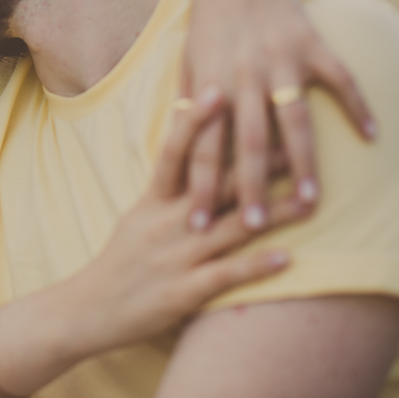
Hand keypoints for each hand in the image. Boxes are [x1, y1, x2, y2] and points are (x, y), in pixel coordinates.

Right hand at [67, 88, 304, 353]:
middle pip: (215, 184)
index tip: (217, 88)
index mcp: (152, 201)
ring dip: (272, 213)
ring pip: (230, 228)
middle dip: (257, 161)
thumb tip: (191, 153)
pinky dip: (257, 266)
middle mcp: (165, 223)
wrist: (88, 310)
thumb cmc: (120, 261)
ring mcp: (175, 257)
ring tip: (310, 200)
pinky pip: (225, 275)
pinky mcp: (182, 292)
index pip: (174, 151)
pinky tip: (288, 259)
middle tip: (295, 138)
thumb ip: (167, 189)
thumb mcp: (137, 216)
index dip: (194, 120)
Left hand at [183, 0, 375, 231]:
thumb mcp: (190, 61)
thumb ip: (189, 104)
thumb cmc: (209, 22)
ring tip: (310, 203)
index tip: (198, 226)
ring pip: (293, 119)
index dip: (199, 186)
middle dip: (249, 186)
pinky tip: (372, 136)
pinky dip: (358, 104)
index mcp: (210, 84)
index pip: (202, 146)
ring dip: (303, 163)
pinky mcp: (312, 42)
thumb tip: (178, 149)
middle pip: (247, 141)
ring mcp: (280, 59)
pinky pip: (339, 78)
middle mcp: (244, 75)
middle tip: (251, 227)